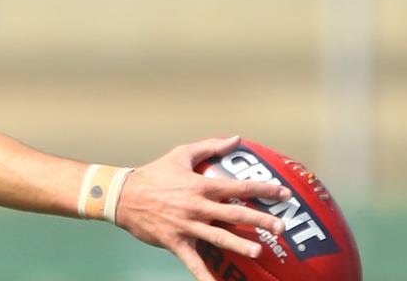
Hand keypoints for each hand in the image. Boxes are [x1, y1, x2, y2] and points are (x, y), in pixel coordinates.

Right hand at [114, 136, 289, 280]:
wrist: (123, 195)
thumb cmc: (154, 174)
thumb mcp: (181, 154)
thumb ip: (210, 146)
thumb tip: (237, 138)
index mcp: (200, 185)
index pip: (238, 187)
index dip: (263, 189)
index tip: (283, 194)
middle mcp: (197, 206)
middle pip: (234, 214)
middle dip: (260, 220)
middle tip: (281, 227)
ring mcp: (187, 226)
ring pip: (218, 236)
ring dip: (239, 244)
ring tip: (259, 251)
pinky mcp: (176, 243)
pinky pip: (193, 262)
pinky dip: (205, 276)